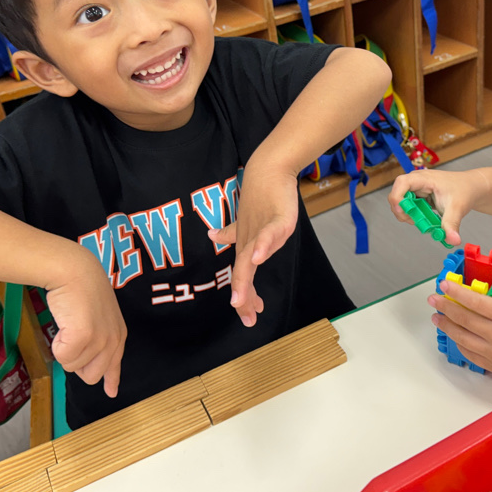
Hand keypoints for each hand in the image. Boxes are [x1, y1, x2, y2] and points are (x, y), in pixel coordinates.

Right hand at [45, 248, 126, 397]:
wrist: (74, 270)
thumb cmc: (81, 289)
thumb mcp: (98, 316)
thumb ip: (98, 338)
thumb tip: (88, 365)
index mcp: (118, 335)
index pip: (115, 365)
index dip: (111, 380)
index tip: (111, 393)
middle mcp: (113, 340)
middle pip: (90, 375)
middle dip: (75, 361)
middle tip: (71, 338)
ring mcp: (100, 339)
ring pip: (72, 366)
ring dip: (64, 348)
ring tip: (69, 323)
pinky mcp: (84, 336)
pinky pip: (62, 357)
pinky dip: (57, 343)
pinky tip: (63, 323)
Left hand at [208, 167, 297, 326]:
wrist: (268, 171)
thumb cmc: (260, 198)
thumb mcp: (247, 222)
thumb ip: (232, 233)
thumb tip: (213, 237)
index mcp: (246, 246)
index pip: (242, 277)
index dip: (244, 297)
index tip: (248, 317)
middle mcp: (250, 242)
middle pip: (243, 274)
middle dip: (244, 298)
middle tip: (247, 320)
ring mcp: (261, 231)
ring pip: (251, 259)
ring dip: (245, 280)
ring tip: (240, 300)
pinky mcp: (277, 220)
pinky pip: (269, 235)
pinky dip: (263, 246)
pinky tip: (258, 257)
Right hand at [389, 168, 487, 245]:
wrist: (471, 187)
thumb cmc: (464, 191)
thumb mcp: (457, 208)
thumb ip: (452, 225)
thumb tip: (452, 240)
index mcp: (424, 178)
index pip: (402, 183)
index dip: (398, 198)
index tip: (404, 213)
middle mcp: (417, 181)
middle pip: (398, 195)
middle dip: (403, 211)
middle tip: (415, 222)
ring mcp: (417, 188)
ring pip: (402, 203)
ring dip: (410, 215)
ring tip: (425, 221)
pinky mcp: (419, 195)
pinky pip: (410, 207)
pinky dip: (415, 216)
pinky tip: (427, 218)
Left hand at [429, 273, 491, 386]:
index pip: (475, 301)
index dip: (456, 291)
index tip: (444, 284)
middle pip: (463, 318)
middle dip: (445, 307)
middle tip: (434, 299)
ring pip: (462, 338)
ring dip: (447, 326)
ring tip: (437, 318)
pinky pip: (471, 355)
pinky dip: (460, 344)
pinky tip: (455, 337)